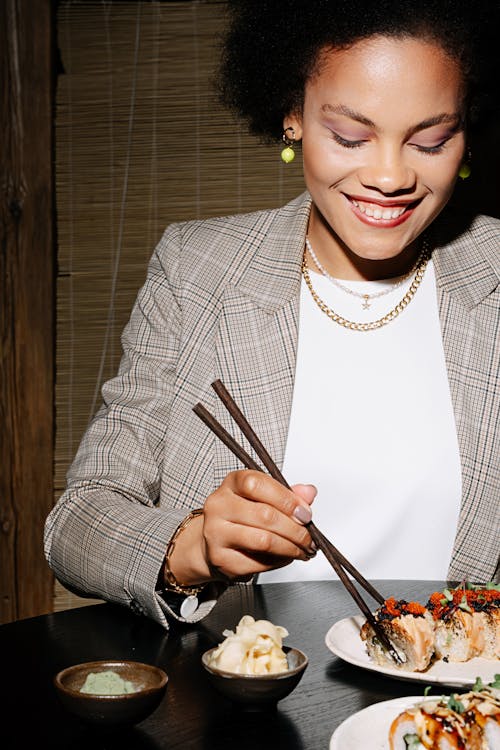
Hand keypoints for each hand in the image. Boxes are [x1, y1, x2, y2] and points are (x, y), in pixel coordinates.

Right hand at [168, 471, 316, 585]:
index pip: (257, 484)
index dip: (286, 499)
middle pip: (265, 515)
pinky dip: (278, 562)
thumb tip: (309, 492)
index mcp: (232, 483)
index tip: (305, 513)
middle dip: (295, 530)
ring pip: (263, 541)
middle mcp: (219, 505)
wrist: (213, 540)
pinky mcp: (220, 558)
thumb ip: (288, 494)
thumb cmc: (242, 515)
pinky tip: (284, 557)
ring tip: (301, 550)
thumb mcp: (264, 497)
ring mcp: (216, 532)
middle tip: (309, 538)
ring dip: (290, 548)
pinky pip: (257, 563)